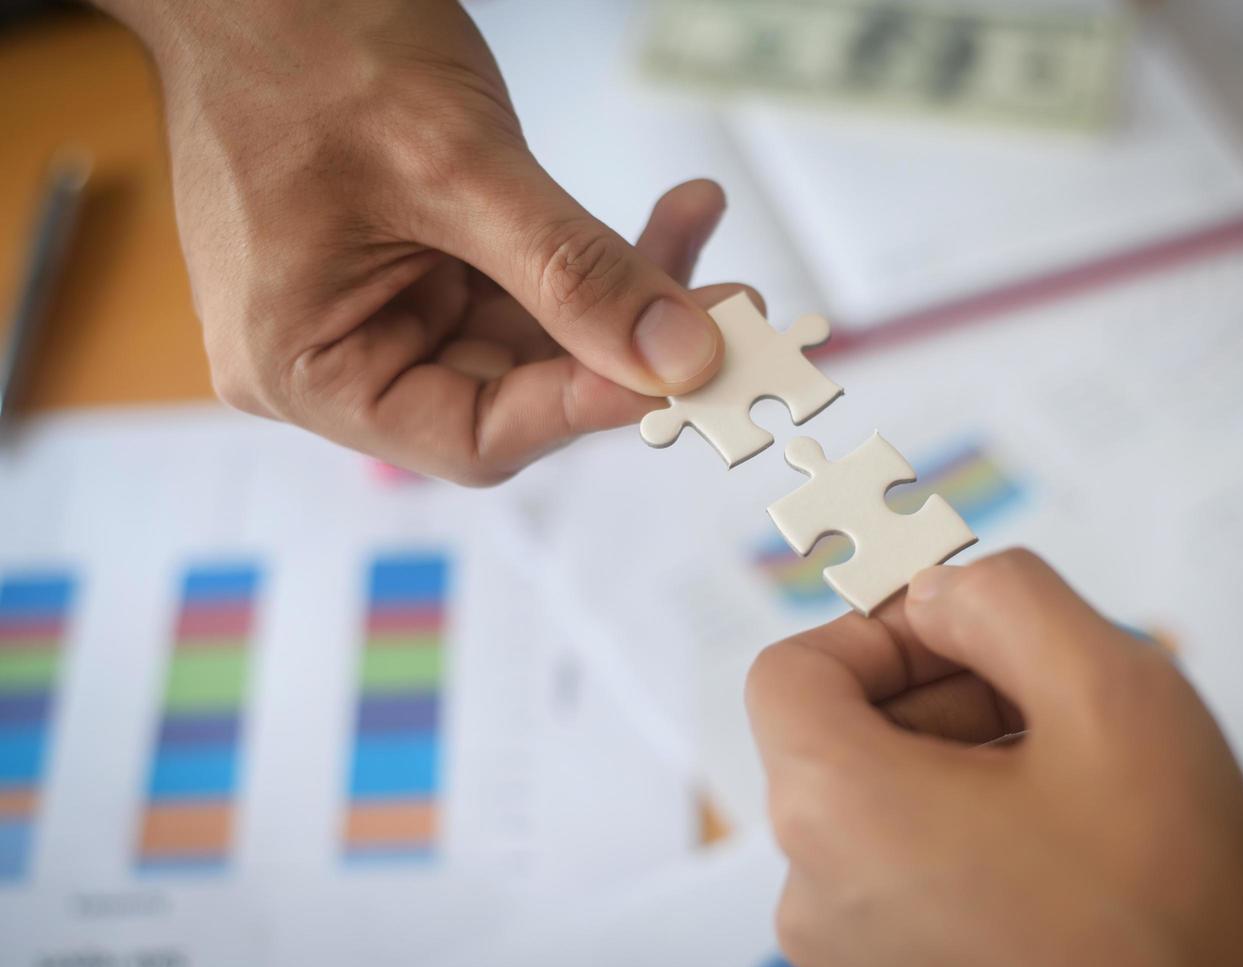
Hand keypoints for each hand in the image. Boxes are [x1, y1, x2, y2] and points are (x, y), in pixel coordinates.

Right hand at [101, 0, 729, 483]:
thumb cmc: (301, 42)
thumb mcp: (455, 168)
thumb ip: (572, 274)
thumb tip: (680, 357)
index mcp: (305, 366)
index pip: (475, 436)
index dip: (588, 406)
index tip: (689, 367)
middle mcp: (338, 356)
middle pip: (518, 390)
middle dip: (626, 343)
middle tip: (729, 307)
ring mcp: (378, 310)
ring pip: (536, 338)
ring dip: (625, 291)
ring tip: (693, 225)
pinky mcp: (418, 267)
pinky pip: (524, 286)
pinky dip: (593, 257)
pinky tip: (664, 217)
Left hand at [746, 551, 1242, 966]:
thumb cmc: (1170, 907)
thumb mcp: (1111, 693)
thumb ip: (1005, 599)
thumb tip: (936, 592)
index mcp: (835, 816)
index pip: (791, 673)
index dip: (879, 629)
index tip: (971, 635)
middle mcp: (815, 899)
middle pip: (837, 736)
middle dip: (940, 691)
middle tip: (1051, 701)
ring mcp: (851, 960)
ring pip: (877, 804)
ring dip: (963, 760)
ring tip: (1072, 778)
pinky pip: (898, 873)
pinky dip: (962, 830)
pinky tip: (1061, 845)